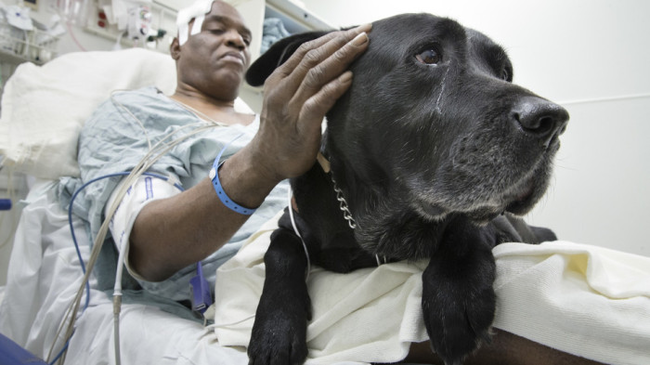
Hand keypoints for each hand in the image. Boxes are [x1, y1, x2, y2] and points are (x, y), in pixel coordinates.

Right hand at [250, 24, 371, 182]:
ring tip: (362, 45)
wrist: (265, 162)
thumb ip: (301, 82)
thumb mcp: (285, 99)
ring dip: (341, 58)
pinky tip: (349, 78)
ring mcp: (290, 108)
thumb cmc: (282, 130)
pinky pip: (317, 103)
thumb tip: (330, 64)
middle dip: (340, 42)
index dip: (330, 38)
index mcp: (278, 80)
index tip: (353, 30)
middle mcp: (282, 90)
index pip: (306, 51)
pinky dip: (333, 89)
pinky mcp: (300, 127)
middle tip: (364, 31)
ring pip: (316, 75)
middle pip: (313, 58)